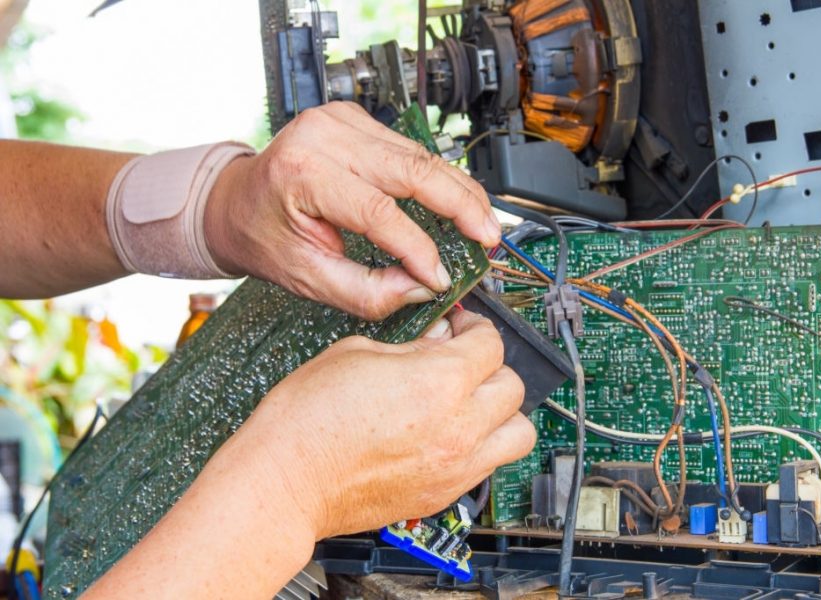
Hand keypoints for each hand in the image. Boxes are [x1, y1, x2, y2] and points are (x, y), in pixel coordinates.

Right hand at [84, 311, 531, 598]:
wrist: (283, 482)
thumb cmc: (305, 420)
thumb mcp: (356, 353)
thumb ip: (411, 344)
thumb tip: (440, 339)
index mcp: (439, 381)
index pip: (490, 342)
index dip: (475, 328)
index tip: (462, 329)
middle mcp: (459, 426)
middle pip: (513, 386)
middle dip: (491, 367)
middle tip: (464, 361)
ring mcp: (456, 466)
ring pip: (519, 433)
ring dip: (502, 413)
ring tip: (472, 404)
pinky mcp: (443, 494)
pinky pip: (489, 465)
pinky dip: (482, 446)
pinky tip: (450, 435)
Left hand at [205, 102, 500, 319]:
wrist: (235, 201)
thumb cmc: (262, 235)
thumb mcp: (305, 277)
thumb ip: (365, 290)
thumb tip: (421, 288)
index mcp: (302, 172)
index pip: (378, 211)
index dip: (419, 248)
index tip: (444, 278)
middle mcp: (323, 134)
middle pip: (413, 169)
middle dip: (460, 207)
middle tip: (488, 240)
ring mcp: (341, 120)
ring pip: (421, 155)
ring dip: (458, 192)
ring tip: (484, 225)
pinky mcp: (356, 120)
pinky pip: (411, 150)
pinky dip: (439, 179)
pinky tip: (458, 203)